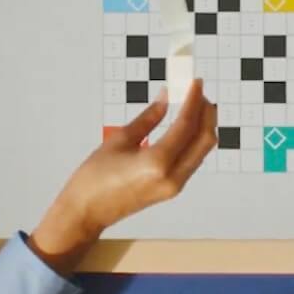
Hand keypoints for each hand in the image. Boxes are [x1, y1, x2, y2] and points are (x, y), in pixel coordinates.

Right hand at [29, 83, 216, 265]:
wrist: (87, 212)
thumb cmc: (95, 177)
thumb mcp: (119, 140)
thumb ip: (148, 118)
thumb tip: (166, 97)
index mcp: (157, 162)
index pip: (186, 125)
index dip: (193, 100)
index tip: (196, 82)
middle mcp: (173, 176)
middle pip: (204, 140)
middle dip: (206, 113)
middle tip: (198, 92)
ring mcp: (175, 186)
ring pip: (201, 151)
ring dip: (202, 126)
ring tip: (193, 104)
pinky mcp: (172, 189)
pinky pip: (192, 160)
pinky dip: (194, 140)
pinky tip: (185, 125)